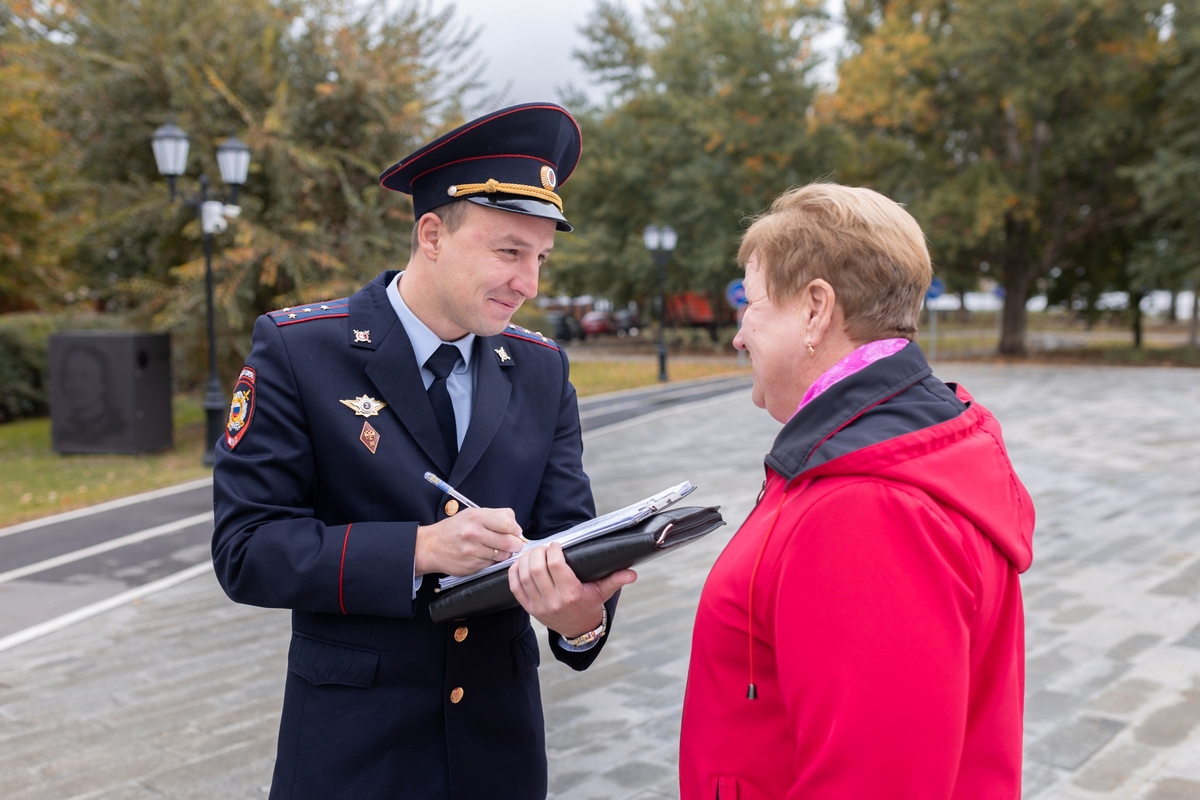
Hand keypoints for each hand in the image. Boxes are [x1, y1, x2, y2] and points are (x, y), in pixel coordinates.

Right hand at [415, 507, 524, 576]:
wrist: (431, 546)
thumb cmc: (454, 529)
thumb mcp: (472, 514)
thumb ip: (496, 517)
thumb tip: (517, 529)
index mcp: (476, 517)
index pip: (509, 523)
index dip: (515, 528)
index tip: (514, 531)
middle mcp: (474, 533)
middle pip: (509, 542)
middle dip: (515, 544)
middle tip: (513, 543)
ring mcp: (473, 551)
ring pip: (503, 555)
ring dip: (504, 553)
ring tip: (495, 548)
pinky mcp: (472, 566)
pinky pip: (492, 564)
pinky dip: (492, 560)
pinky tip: (484, 554)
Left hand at [508, 541, 635, 638]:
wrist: (577, 629)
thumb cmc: (589, 605)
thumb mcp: (603, 593)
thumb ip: (616, 580)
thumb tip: (633, 574)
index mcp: (571, 595)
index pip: (556, 566)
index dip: (554, 550)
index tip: (558, 544)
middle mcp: (553, 601)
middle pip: (537, 569)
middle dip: (539, 552)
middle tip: (545, 547)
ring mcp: (538, 606)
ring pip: (524, 576)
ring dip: (526, 559)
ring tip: (535, 553)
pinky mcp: (528, 608)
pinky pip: (515, 587)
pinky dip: (515, 572)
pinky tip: (522, 563)